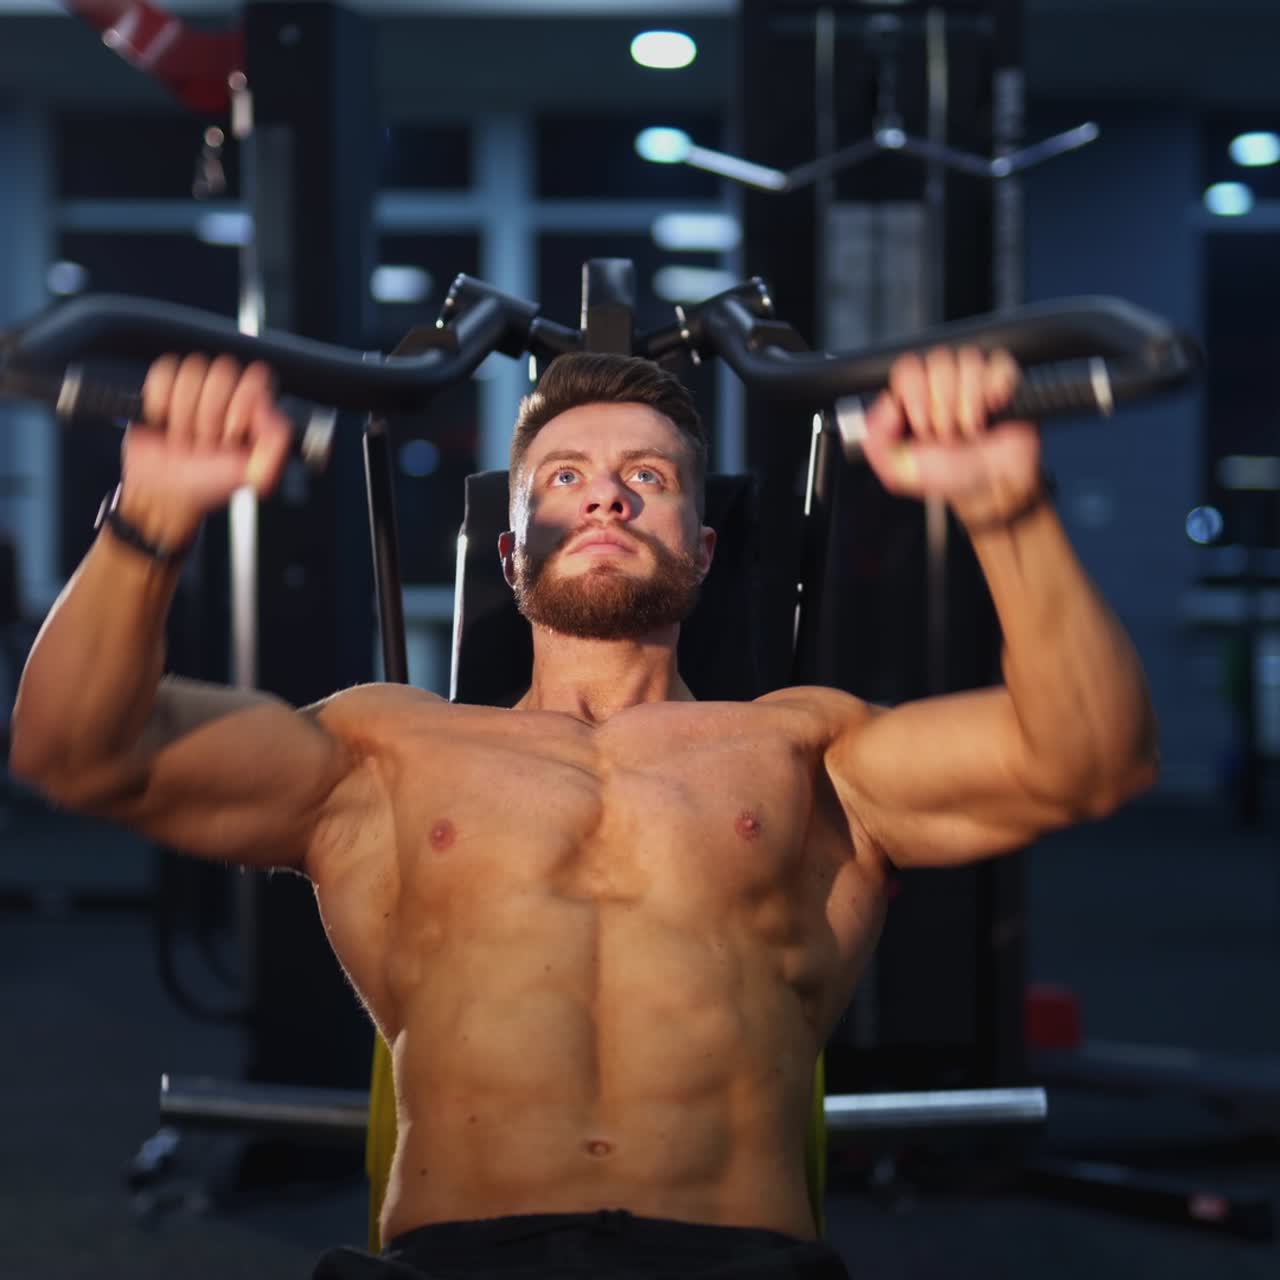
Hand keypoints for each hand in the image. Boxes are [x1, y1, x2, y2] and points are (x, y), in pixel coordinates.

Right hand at [119, 355, 294, 538]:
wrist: (163, 491)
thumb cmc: (207, 484)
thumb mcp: (254, 476)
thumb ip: (276, 444)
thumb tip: (269, 410)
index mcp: (254, 410)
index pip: (257, 377)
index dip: (243, 402)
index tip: (233, 431)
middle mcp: (228, 394)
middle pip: (223, 372)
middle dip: (211, 415)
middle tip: (207, 442)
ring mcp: (195, 387)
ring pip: (193, 371)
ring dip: (185, 414)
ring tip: (187, 438)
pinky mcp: (164, 385)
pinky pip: (165, 372)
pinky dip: (162, 402)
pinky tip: (165, 423)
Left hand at [859, 346, 1042, 529]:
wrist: (991, 490)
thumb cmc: (949, 478)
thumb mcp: (901, 471)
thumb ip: (878, 442)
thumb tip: (887, 406)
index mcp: (913, 400)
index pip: (908, 370)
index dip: (914, 393)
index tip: (921, 425)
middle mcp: (941, 386)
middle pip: (938, 360)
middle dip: (942, 403)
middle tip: (946, 433)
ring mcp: (973, 381)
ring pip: (968, 361)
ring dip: (969, 402)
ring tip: (970, 429)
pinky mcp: (1002, 382)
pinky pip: (999, 365)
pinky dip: (995, 389)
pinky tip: (991, 410)